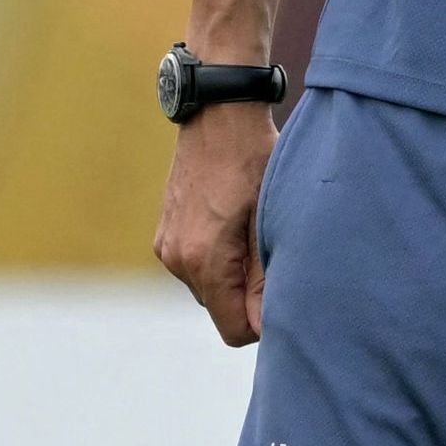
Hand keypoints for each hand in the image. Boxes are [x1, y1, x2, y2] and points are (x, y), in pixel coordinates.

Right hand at [155, 101, 284, 346]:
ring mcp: (167, 247)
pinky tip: (231, 223)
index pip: (233, 330)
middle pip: (220, 310)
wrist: (218, 116)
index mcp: (204, 261)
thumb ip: (266, 280)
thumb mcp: (271, 220)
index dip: (261, 322)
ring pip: (208, 288)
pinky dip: (215, 258)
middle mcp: (178, 260)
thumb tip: (263, 327)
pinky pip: (195, 266)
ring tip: (250, 232)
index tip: (281, 290)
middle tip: (270, 252)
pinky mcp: (165, 234)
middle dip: (246, 296)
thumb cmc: (254, 161)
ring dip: (231, 275)